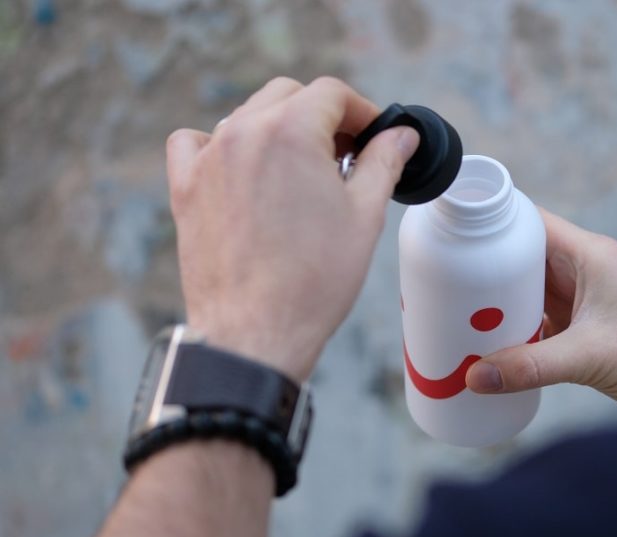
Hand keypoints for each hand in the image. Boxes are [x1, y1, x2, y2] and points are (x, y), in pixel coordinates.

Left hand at [166, 77, 419, 382]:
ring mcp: (208, 159)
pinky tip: (244, 171)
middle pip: (289, 96)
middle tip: (348, 157)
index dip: (363, 111)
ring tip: (304, 175)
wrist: (256, 333)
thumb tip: (401, 135)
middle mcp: (242, 132)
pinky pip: (195, 143)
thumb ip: (383, 162)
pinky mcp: (185, 188)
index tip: (376, 137)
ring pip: (248, 117)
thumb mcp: (364, 216)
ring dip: (281, 131)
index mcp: (290, 131)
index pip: (332, 94)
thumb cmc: (314, 280)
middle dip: (324, 118)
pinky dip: (221, 145)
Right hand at [465, 209, 616, 423]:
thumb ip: (530, 366)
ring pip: (527, 290)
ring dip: (497, 302)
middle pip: (520, 256)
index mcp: (590, 255)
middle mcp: (585, 270)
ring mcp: (586, 299)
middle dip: (482, 270)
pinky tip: (488, 344)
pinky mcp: (587, 327)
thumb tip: (473, 377)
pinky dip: (514, 328)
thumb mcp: (592, 359)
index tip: (448, 236)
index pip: (528, 222)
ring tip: (453, 315)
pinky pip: (539, 319)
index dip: (487, 224)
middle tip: (438, 286)